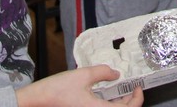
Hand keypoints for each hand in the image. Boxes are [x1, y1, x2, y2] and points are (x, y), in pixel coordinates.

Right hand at [15, 64, 142, 105]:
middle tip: (130, 87)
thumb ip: (102, 72)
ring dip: (117, 102)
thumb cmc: (57, 90)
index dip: (137, 99)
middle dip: (128, 100)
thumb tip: (115, 74)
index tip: (138, 88)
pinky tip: (105, 92)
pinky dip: (107, 103)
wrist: (38, 100)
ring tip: (118, 87)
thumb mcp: (83, 75)